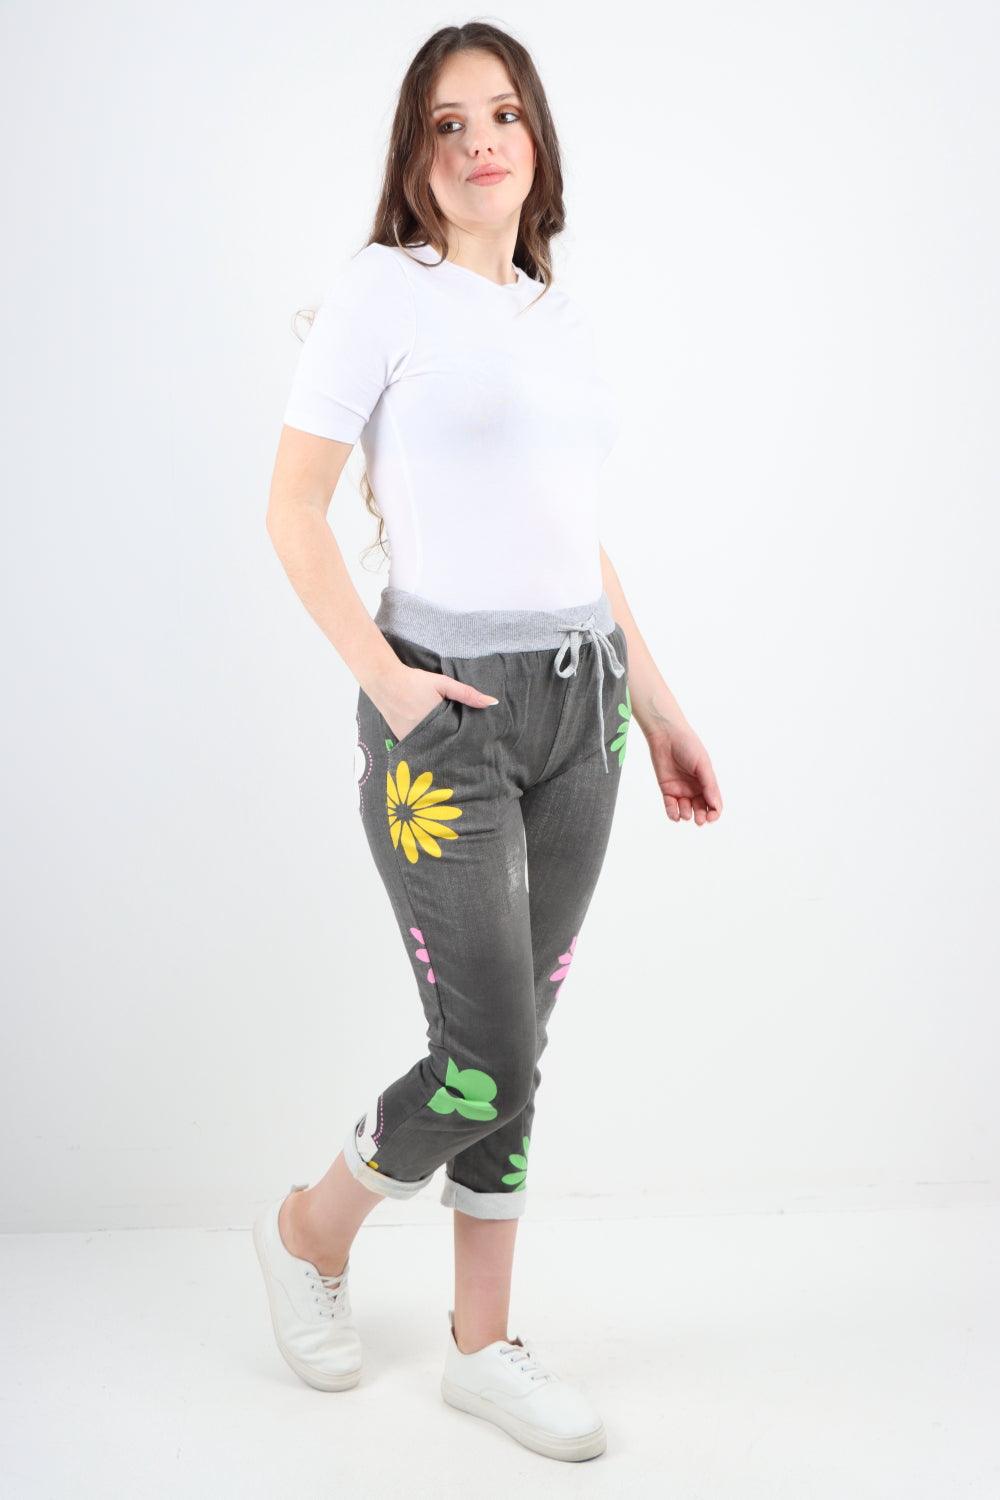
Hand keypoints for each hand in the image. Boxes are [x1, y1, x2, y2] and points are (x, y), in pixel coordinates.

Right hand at [375, 664, 497, 743]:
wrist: (385, 682)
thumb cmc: (415, 681)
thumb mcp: (443, 683)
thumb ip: (467, 694)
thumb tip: (492, 703)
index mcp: (438, 724)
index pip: (458, 739)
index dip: (467, 742)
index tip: (477, 746)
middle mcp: (424, 736)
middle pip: (445, 746)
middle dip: (454, 748)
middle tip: (467, 753)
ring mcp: (412, 740)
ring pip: (432, 749)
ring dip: (440, 749)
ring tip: (451, 751)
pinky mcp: (402, 740)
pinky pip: (418, 748)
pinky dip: (426, 747)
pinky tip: (433, 746)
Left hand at [647, 723, 722, 824]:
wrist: (666, 736)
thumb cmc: (688, 746)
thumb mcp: (702, 765)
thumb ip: (709, 785)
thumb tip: (715, 805)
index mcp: (707, 782)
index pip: (714, 802)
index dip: (714, 812)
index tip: (712, 817)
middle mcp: (695, 788)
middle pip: (701, 809)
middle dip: (701, 817)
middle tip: (699, 820)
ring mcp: (681, 790)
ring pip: (686, 810)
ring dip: (687, 815)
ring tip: (686, 812)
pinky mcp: (667, 790)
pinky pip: (671, 806)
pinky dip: (673, 813)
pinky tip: (675, 815)